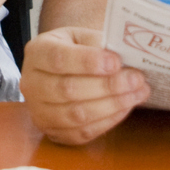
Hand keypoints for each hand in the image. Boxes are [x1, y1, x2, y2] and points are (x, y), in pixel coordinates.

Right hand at [21, 26, 150, 145]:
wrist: (63, 68)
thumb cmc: (76, 49)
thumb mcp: (83, 37)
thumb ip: (99, 44)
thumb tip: (127, 58)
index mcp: (37, 52)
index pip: (59, 58)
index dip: (88, 62)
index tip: (116, 62)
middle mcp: (31, 83)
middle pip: (68, 89)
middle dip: (107, 86)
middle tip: (136, 79)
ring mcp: (39, 112)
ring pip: (76, 115)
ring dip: (112, 105)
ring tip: (138, 93)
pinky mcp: (52, 132)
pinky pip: (81, 133)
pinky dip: (107, 121)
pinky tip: (126, 107)